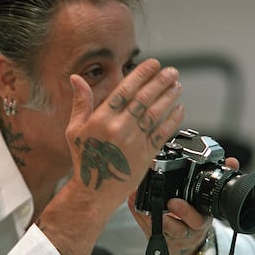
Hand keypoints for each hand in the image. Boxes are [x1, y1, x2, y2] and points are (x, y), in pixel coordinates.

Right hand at [37, 59, 184, 254]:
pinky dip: (173, 120)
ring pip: (155, 114)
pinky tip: (179, 109)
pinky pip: (162, 134)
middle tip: (171, 72)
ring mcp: (134, 142)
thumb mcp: (74, 129)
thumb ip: (80, 103)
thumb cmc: (85, 159)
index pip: (125, 90)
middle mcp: (119, 129)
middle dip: (160, 82)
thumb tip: (76, 78)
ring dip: (169, 98)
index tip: (153, 64)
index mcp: (101, 119)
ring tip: (177, 86)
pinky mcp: (146, 155)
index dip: (141, 75)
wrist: (95, 191)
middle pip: (144, 99)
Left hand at [128, 157, 239, 254]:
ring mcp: (170, 236)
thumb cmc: (196, 217)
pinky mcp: (156, 236)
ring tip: (139, 202)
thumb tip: (232, 161)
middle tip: (162, 203)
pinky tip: (132, 201)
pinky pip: (144, 226)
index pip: (197, 219)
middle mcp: (185, 230)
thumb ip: (221, 180)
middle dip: (168, 217)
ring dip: (147, 215)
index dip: (186, 212)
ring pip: (159, 229)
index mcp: (201, 220)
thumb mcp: (211, 203)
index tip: (175, 202)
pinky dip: (137, 213)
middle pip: (178, 227)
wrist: (188, 245)